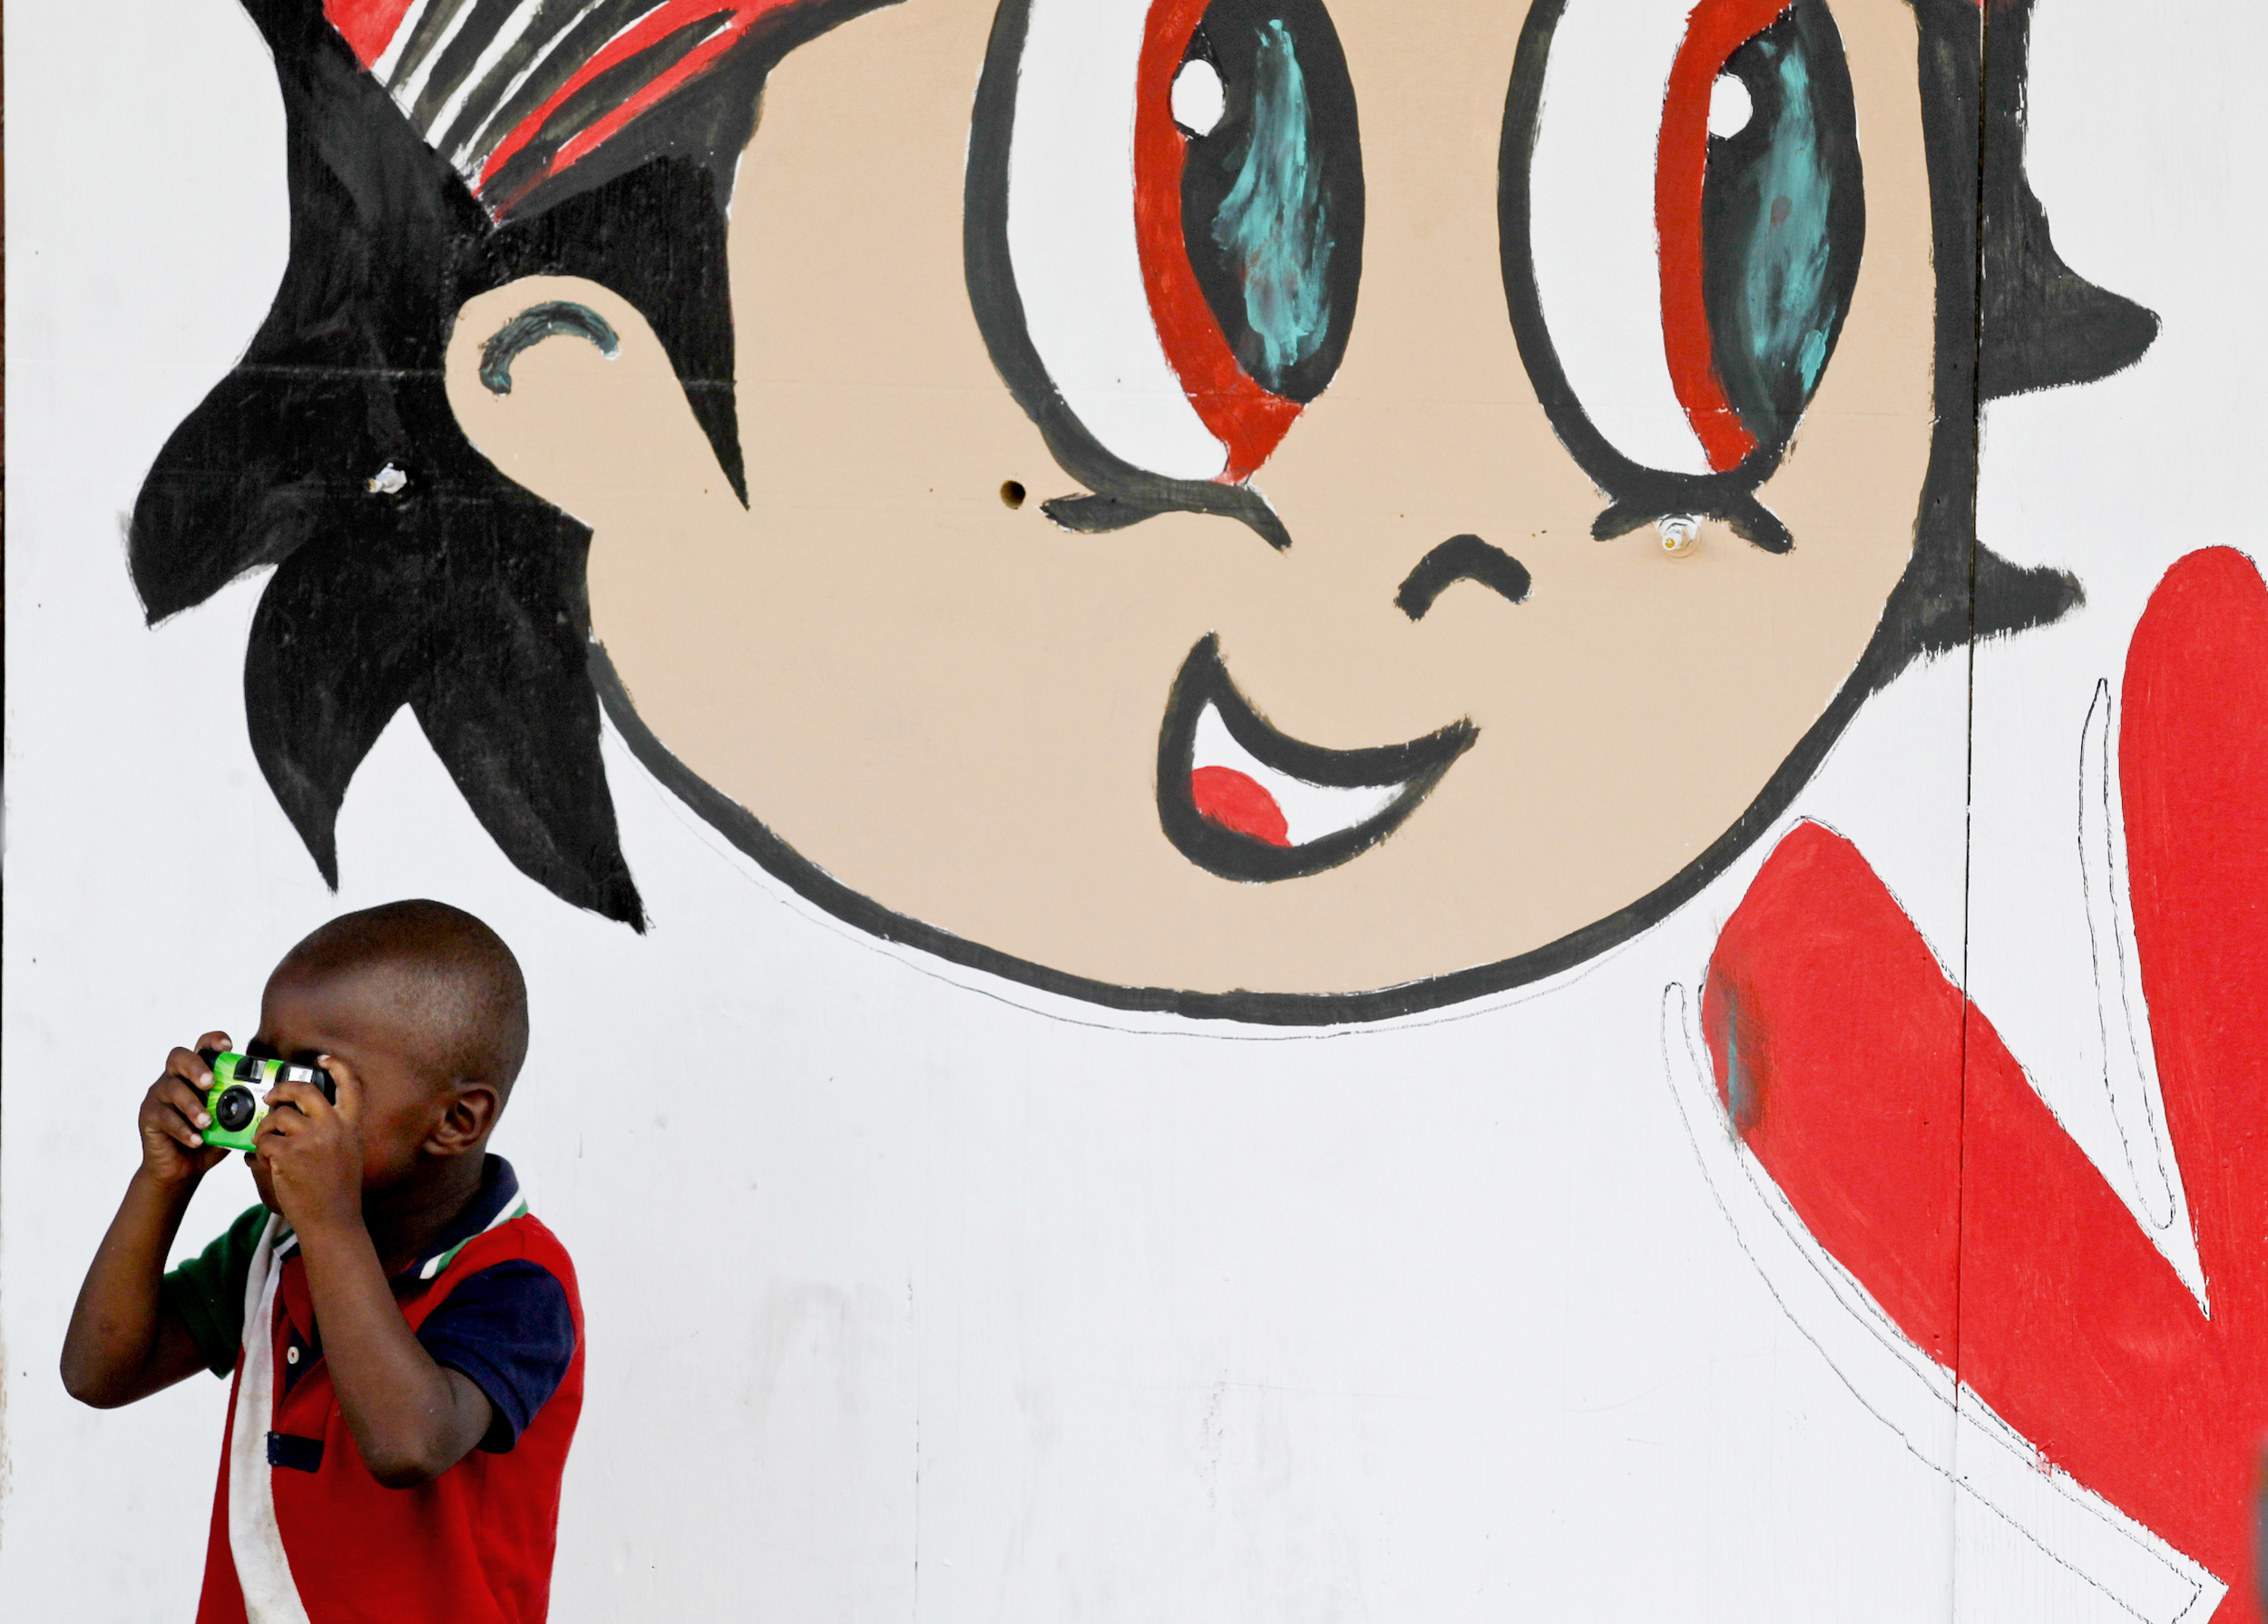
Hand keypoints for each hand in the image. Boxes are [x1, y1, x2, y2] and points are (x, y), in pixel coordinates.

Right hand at [136, 1033, 232, 1185]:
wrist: (183, 1170)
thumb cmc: (209, 1140)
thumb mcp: (231, 1124)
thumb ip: (245, 1110)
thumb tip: (271, 1103)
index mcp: (196, 1074)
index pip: (202, 1046)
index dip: (213, 1040)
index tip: (228, 1046)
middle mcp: (175, 1078)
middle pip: (179, 1057)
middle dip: (196, 1067)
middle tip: (210, 1083)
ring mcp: (158, 1096)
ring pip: (171, 1089)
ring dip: (192, 1105)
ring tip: (207, 1123)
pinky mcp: (148, 1116)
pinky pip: (163, 1116)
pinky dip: (183, 1129)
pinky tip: (196, 1140)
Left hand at [253, 1056, 364, 1237]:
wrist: (332, 1220)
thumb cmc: (337, 1191)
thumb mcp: (349, 1153)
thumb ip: (335, 1130)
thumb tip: (303, 1115)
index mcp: (351, 1126)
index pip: (350, 1085)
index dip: (336, 1067)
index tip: (323, 1059)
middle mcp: (333, 1127)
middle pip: (304, 1090)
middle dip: (282, 1090)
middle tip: (271, 1098)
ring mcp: (311, 1139)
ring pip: (277, 1117)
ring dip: (266, 1128)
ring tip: (266, 1143)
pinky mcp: (288, 1154)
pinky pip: (264, 1140)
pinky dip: (261, 1150)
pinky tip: (267, 1162)